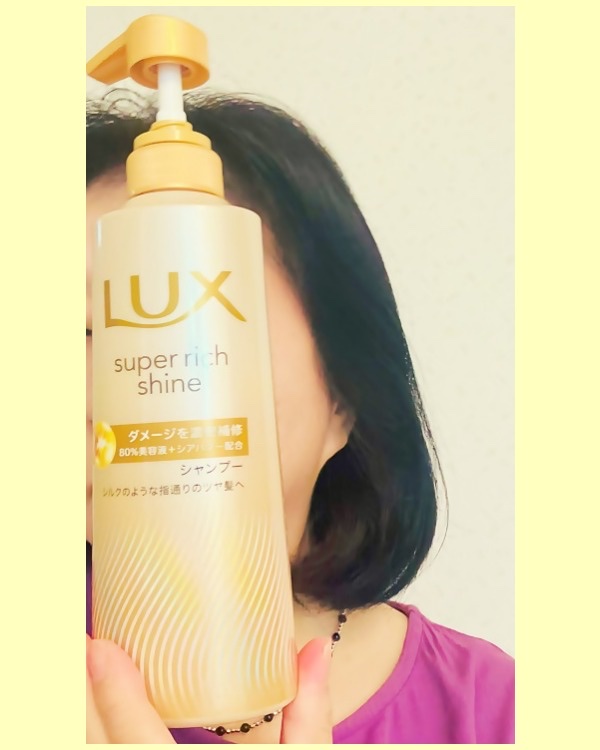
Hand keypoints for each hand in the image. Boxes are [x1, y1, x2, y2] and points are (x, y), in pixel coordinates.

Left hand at [86, 634, 332, 743]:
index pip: (143, 744)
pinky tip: (98, 712)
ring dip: (85, 716)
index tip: (97, 647)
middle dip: (83, 697)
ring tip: (82, 670)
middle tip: (78, 642)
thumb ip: (309, 717)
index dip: (116, 697)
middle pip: (102, 747)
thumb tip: (318, 649)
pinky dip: (97, 734)